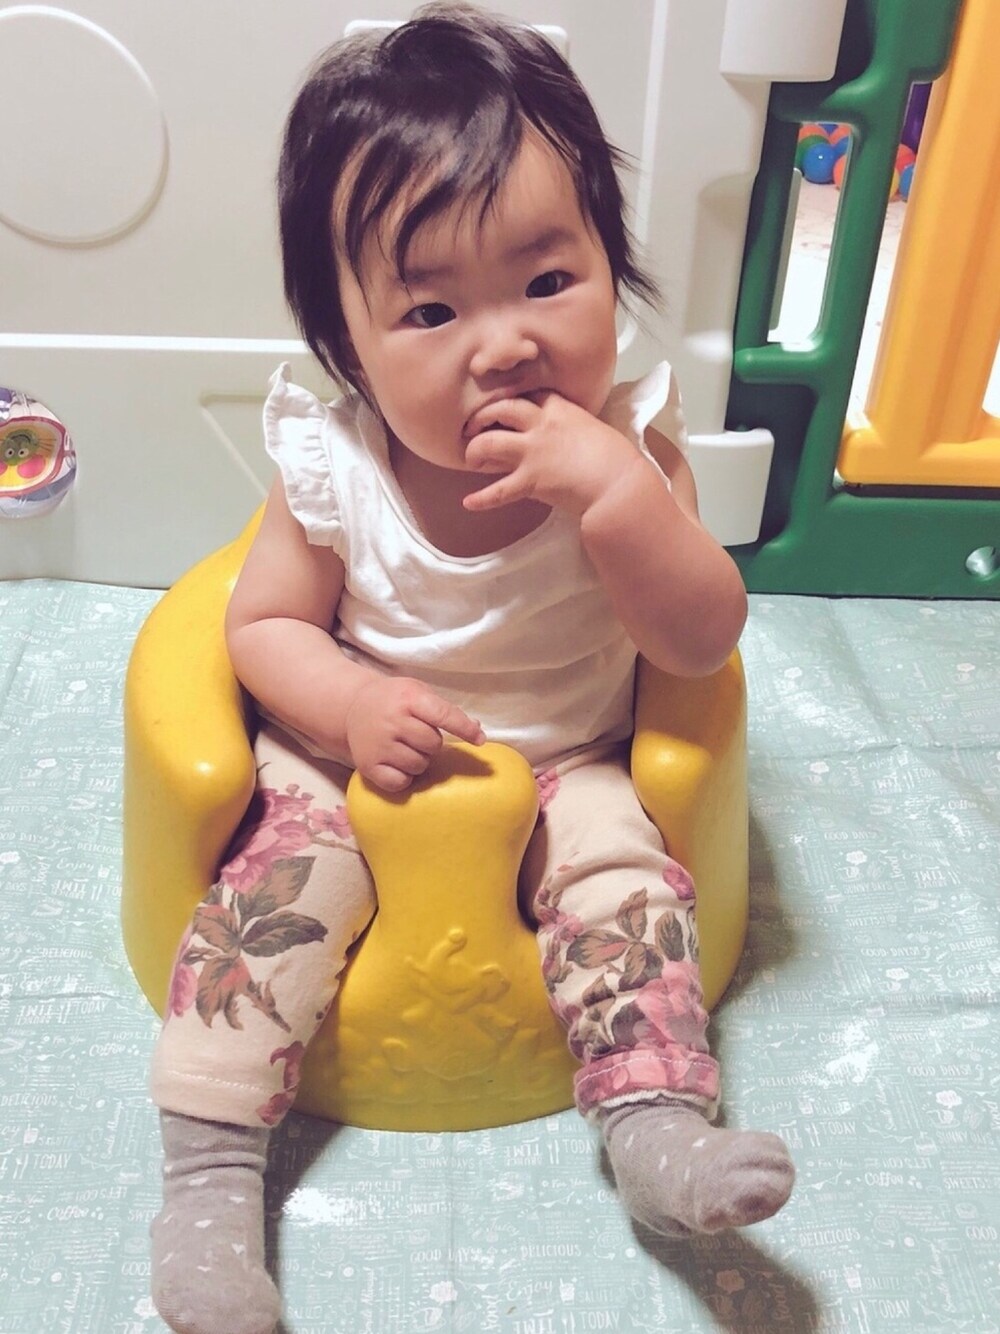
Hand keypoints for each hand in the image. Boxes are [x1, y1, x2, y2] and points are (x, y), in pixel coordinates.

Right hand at [345, 675, 485, 792]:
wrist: (352, 707)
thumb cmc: (394, 700)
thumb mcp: (418, 693)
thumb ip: (445, 710)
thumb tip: (477, 728)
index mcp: (408, 698)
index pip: (443, 715)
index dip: (465, 729)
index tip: (480, 740)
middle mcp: (392, 721)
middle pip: (433, 744)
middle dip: (431, 743)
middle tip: (417, 735)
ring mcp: (379, 745)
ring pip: (420, 765)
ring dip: (419, 760)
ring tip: (405, 747)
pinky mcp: (368, 766)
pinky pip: (401, 783)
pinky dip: (404, 777)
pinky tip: (396, 763)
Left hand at [462, 392, 640, 517]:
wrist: (619, 485)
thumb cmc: (616, 458)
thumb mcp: (594, 429)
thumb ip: (573, 427)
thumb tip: (567, 435)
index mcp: (560, 409)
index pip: (527, 394)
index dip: (511, 398)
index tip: (502, 406)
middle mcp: (541, 425)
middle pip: (500, 408)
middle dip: (482, 416)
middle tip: (473, 427)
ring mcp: (533, 453)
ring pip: (489, 442)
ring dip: (475, 450)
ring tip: (471, 459)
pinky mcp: (530, 481)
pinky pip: (498, 491)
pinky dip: (482, 499)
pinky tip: (468, 503)